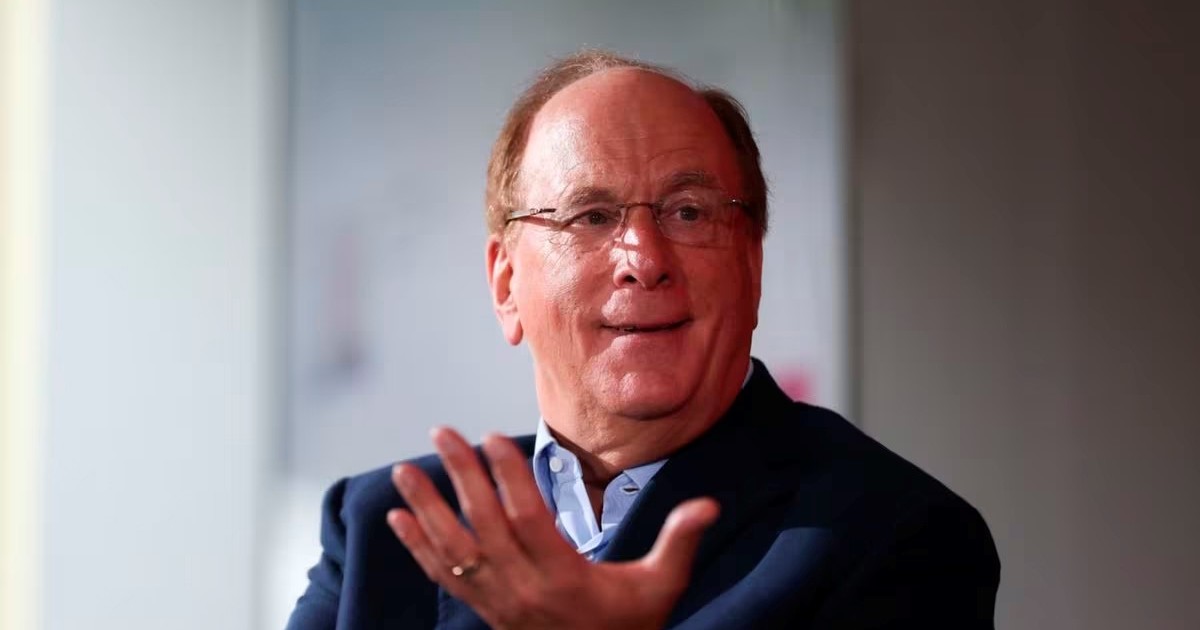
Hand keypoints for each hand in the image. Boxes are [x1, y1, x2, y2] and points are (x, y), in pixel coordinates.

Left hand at [387, 427, 718, 629]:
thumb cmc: (631, 625)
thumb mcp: (662, 586)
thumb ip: (679, 541)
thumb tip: (709, 504)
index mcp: (564, 577)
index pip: (528, 520)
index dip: (508, 477)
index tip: (492, 436)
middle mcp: (523, 589)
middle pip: (484, 525)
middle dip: (460, 476)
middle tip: (442, 432)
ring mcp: (498, 602)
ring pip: (454, 550)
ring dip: (426, 509)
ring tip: (403, 470)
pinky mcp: (485, 609)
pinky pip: (444, 577)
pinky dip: (418, 547)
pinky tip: (398, 518)